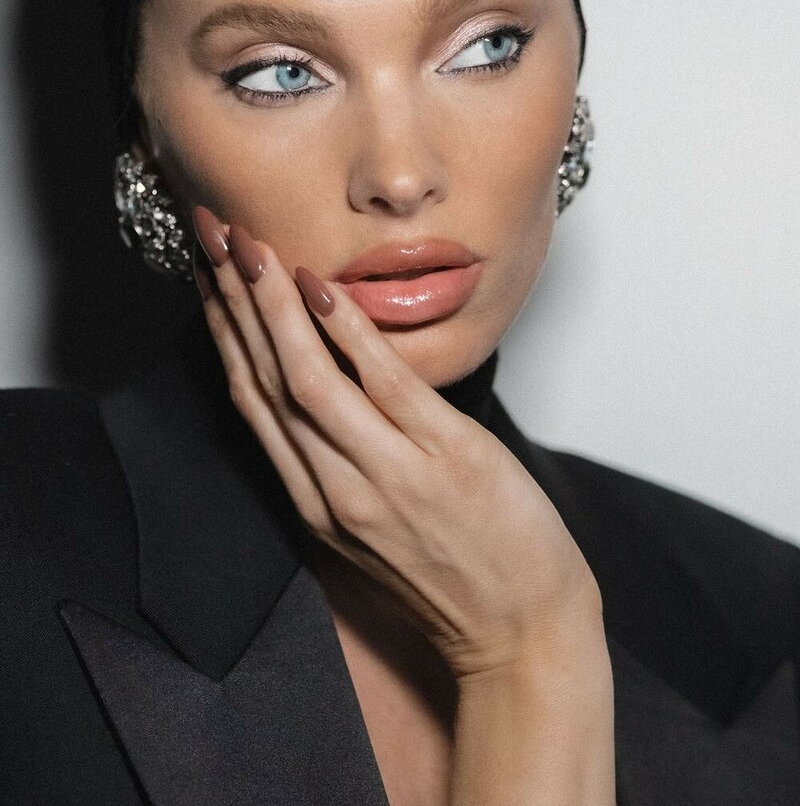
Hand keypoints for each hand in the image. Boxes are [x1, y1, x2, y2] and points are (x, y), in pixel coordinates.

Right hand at [192, 206, 604, 679]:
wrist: (523, 633)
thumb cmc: (452, 575)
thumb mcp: (372, 531)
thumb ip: (338, 467)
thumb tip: (323, 393)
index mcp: (314, 504)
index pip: (251, 403)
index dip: (223, 333)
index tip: (209, 277)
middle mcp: (335, 489)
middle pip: (265, 380)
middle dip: (233, 301)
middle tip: (212, 234)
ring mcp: (386, 474)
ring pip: (306, 379)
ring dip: (271, 305)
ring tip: (250, 245)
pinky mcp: (443, 457)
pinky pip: (383, 385)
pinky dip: (347, 333)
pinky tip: (321, 287)